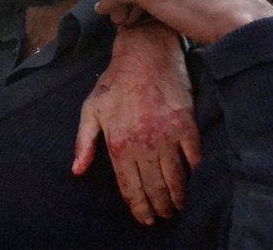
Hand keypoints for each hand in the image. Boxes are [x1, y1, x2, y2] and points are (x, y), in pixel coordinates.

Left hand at [73, 20, 199, 225]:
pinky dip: (195, 175)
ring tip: (178, 207)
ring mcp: (166, 135)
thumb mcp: (91, 109)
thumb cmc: (115, 81)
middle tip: (164, 217)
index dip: (138, 207)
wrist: (145, 54)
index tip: (145, 219)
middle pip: (154, 187)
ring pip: (175, 178)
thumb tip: (77, 170)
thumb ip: (83, 143)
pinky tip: (194, 184)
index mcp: (118, 144)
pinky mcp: (186, 125)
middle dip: (159, 207)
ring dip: (178, 198)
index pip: (129, 187)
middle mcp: (143, 144)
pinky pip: (194, 159)